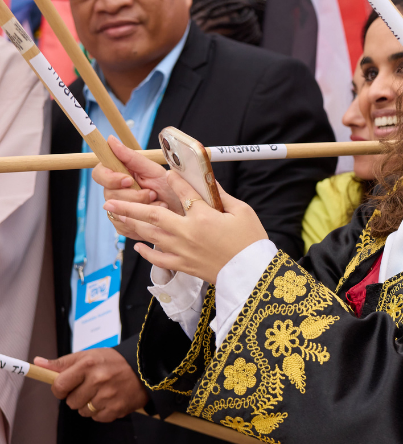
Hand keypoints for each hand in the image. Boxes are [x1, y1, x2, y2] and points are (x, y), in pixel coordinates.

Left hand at [34, 349, 148, 421]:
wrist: (146, 368)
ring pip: (83, 412)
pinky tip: (110, 400)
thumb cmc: (114, 362)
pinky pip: (97, 418)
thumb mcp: (88, 356)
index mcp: (88, 365)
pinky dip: (101, 412)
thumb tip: (38, 363)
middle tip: (90, 387)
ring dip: (89, 405)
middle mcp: (98, 380)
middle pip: (70, 402)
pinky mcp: (117, 409)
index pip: (59, 386)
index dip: (60, 389)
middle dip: (77, 397)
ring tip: (102, 393)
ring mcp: (108, 396)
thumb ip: (62, 363)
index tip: (66, 387)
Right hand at [94, 137, 181, 230]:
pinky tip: (154, 215)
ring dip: (141, 208)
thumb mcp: (154, 170)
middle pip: (109, 194)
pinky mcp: (124, 225)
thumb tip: (110, 140)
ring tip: (157, 203)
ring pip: (116, 211)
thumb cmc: (171, 189)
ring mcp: (117, 209)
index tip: (128, 180)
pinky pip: (123, 225)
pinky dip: (142, 221)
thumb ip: (131, 157)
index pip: (99, 173)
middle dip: (134, 195)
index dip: (111, 178)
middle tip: (152, 193)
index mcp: (119, 175)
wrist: (185, 211)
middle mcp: (115, 191)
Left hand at [105, 171, 268, 284]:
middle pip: (152, 216)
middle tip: (109, 201)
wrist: (251, 272)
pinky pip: (158, 258)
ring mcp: (182, 250)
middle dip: (129, 207)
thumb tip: (208, 182)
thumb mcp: (242, 212)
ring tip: (116, 217)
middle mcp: (187, 232)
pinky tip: (135, 245)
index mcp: (203, 216)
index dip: (174, 180)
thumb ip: (222, 196)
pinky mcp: (183, 264)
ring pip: (150, 235)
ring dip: (131, 225)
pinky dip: (145, 252)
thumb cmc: (251, 241)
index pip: (183, 192)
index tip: (166, 171)